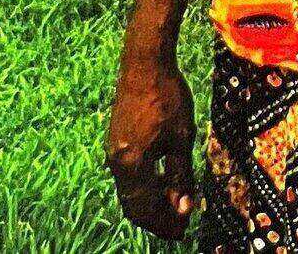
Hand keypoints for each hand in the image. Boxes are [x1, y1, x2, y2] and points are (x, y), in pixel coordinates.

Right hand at [106, 52, 197, 240]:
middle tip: (178, 226)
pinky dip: (145, 185)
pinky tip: (162, 181)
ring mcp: (114, 152)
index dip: (163, 223)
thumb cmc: (167, 97)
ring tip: (174, 206)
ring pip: (130, 190)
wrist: (144, 64)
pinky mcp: (117, 141)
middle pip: (134, 204)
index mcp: (131, 165)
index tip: (181, 233)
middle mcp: (117, 163)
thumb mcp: (181, 137)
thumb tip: (183, 207)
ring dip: (151, 202)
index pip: (145, 208)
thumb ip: (180, 174)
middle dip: (156, 218)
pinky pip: (128, 174)